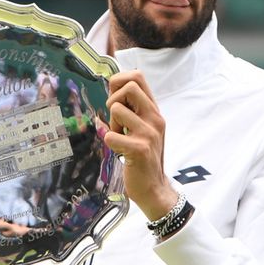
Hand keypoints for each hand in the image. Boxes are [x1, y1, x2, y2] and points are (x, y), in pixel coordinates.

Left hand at [103, 71, 177, 220]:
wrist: (154, 188)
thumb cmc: (143, 157)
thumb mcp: (142, 128)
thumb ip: (131, 110)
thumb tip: (112, 89)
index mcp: (154, 110)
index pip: (138, 77)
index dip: (119, 80)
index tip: (113, 96)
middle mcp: (155, 118)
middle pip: (129, 86)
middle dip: (113, 100)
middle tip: (115, 120)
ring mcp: (149, 133)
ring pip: (116, 109)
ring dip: (111, 124)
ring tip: (119, 138)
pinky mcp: (139, 149)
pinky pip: (110, 135)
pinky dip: (108, 142)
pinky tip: (118, 151)